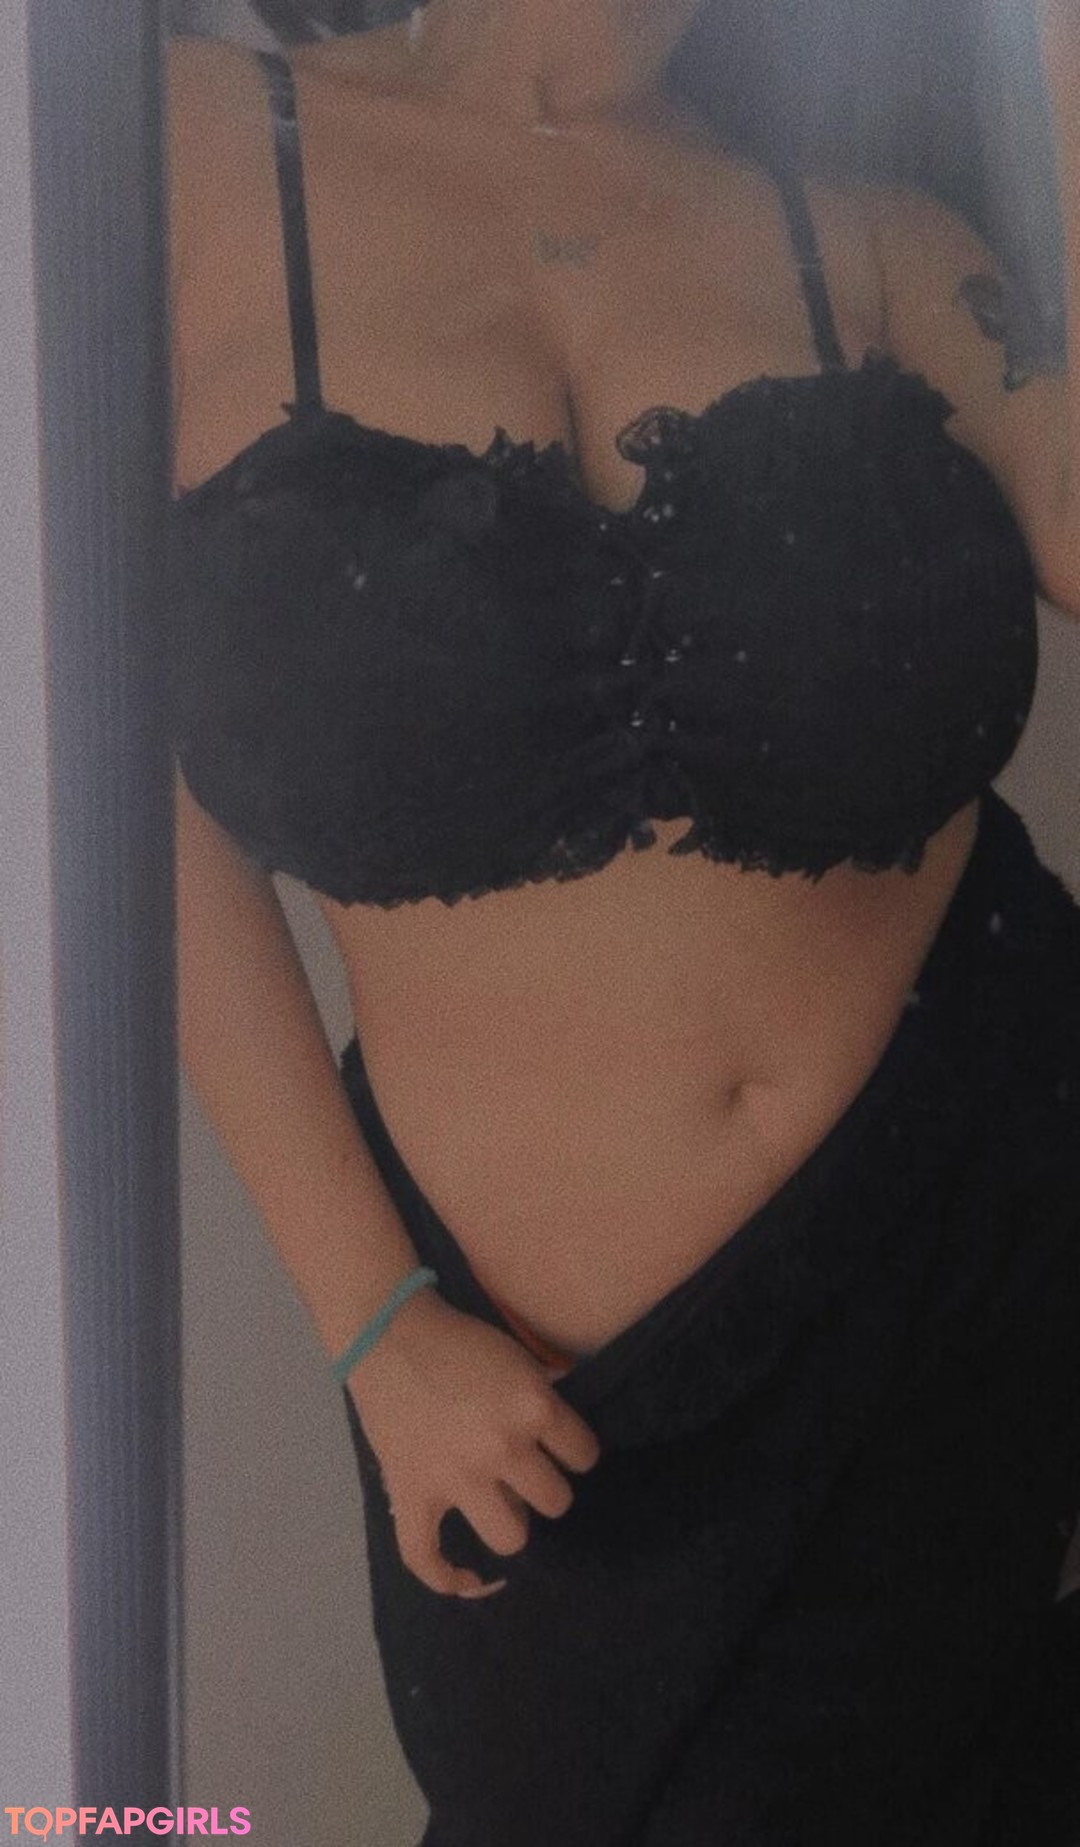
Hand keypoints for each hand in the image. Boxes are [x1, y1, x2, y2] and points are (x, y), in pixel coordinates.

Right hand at [345, 1286, 601, 1598]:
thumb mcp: (520, 1358)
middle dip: (545, 1485)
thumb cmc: (459, 1341)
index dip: (576, 1451)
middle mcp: (502, 1447)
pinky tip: (467, 1578)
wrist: (388, 1335)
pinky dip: (446, 1577)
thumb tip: (565, 1437)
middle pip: (555, 1501)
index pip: (585, 1455)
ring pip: (511, 1537)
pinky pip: (426, 1556)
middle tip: (528, 1470)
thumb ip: (544, 1400)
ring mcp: (456, 1477)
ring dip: (511, 1522)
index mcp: (534, 1407)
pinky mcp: (413, 1494)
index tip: (562, 1447)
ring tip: (502, 1503)